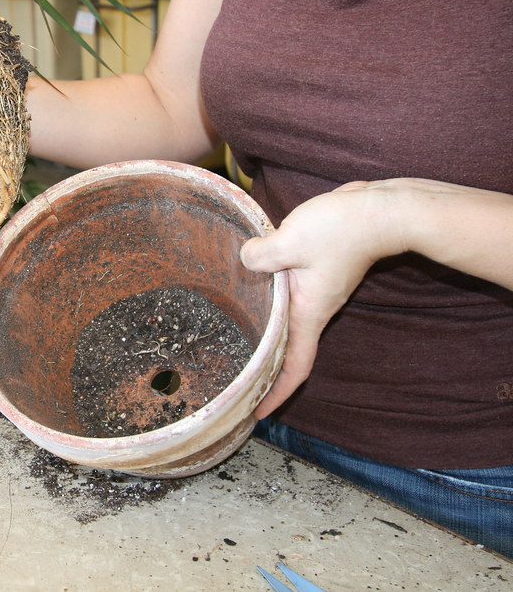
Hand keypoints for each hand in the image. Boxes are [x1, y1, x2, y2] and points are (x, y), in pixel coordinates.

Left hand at [240, 181, 402, 417]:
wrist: (383, 209)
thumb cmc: (343, 229)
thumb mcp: (291, 242)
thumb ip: (260, 257)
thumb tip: (245, 260)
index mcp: (309, 312)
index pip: (295, 366)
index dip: (277, 393)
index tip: (258, 412)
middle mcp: (315, 307)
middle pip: (289, 349)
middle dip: (267, 369)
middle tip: (238, 380)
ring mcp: (318, 289)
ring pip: (288, 321)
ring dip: (268, 334)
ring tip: (238, 340)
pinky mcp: (317, 270)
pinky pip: (290, 294)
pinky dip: (272, 302)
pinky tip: (252, 290)